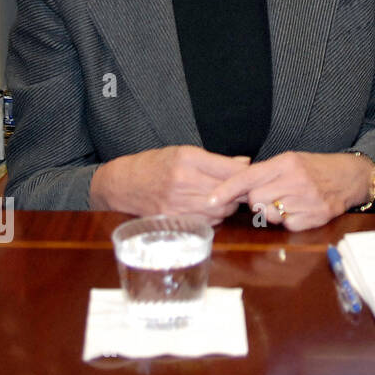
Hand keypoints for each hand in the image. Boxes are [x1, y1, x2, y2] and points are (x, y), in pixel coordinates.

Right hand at [90, 145, 248, 221]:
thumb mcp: (184, 152)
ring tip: (227, 199)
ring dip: (228, 206)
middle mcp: (182, 181)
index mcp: (187, 159)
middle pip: (228, 193)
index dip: (245, 175)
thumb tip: (245, 164)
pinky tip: (211, 209)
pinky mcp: (174, 220)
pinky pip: (206, 222)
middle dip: (240, 193)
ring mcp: (177, 203)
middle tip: (243, 191)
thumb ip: (216, 160)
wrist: (122, 185)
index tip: (252, 176)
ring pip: (220, 210)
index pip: (229, 170)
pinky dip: (215, 217)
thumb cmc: (155, 164)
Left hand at [207, 151, 374, 231]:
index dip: (227, 190)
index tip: (211, 201)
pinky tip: (300, 209)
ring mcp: (307, 200)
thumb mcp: (290, 161)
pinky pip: (287, 225)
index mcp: (287, 163)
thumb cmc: (315, 168)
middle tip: (271, 194)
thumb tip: (235, 190)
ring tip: (288, 201)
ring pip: (270, 214)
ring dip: (273, 211)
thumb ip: (265, 172)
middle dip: (257, 199)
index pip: (249, 177)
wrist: (350, 177)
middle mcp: (297, 180)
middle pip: (255, 199)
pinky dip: (289, 220)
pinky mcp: (316, 217)